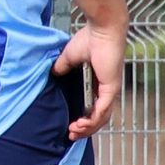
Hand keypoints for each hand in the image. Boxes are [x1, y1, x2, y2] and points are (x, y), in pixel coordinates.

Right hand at [52, 22, 126, 140]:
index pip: (94, 108)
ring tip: (73, 131)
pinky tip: (82, 124)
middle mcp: (107, 90)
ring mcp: (111, 90)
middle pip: (99, 118)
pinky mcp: (111, 88)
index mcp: (99, 83)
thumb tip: (53, 72)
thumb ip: (62, 67)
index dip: (84, 119)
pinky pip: (103, 110)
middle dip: (85, 129)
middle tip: (71, 135)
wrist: (101, 30)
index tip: (70, 125)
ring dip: (88, 128)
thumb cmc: (89, 40)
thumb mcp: (70, 57)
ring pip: (102, 118)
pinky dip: (93, 119)